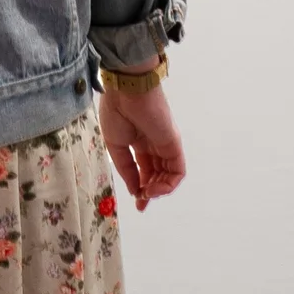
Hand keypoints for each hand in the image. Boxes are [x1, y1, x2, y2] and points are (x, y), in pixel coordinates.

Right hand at [98, 81, 184, 211]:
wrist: (127, 90)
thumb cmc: (117, 112)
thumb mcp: (115, 145)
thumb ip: (126, 169)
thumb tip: (134, 191)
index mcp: (138, 141)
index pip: (145, 169)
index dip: (141, 187)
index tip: (137, 203)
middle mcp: (154, 144)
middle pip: (158, 174)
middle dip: (151, 192)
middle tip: (141, 203)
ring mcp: (165, 145)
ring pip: (169, 175)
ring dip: (159, 190)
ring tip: (146, 193)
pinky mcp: (174, 144)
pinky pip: (178, 171)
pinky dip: (169, 184)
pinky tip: (154, 188)